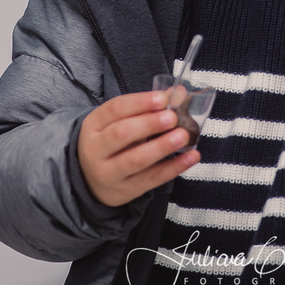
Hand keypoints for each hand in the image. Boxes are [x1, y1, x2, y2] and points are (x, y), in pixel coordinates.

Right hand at [78, 90, 199, 207]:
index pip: (114, 109)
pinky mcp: (125, 191)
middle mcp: (96, 150)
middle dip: (149, 124)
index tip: (162, 98)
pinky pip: (152, 179)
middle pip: (121, 134)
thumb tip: (180, 93)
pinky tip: (191, 156)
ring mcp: (108, 173)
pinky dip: (174, 167)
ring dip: (161, 147)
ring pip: (135, 159)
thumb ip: (148, 107)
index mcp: (93, 125)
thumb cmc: (112, 143)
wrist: (92, 181)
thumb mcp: (120, 122)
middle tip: (172, 117)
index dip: (139, 102)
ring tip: (183, 136)